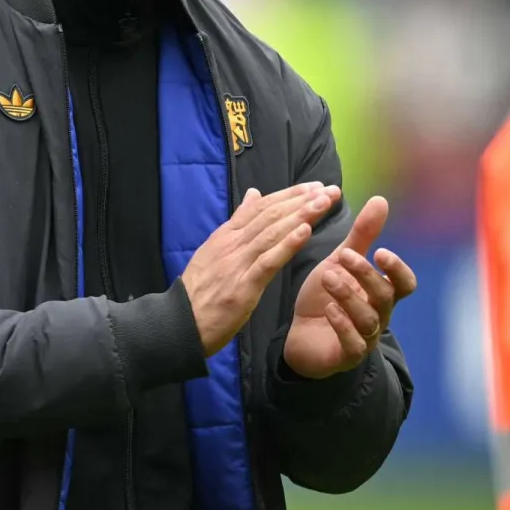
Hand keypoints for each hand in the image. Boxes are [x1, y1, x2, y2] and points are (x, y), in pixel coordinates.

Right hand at [182, 182, 342, 356]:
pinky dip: (287, 244)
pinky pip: (268, 261)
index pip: (262, 207)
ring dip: (300, 216)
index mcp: (226, 235)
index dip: (289, 195)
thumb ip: (237, 223)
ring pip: (272, 233)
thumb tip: (254, 194)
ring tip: (324, 203)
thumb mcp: (215, 250)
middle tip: (329, 190)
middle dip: (302, 201)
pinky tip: (306, 232)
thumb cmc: (200, 291)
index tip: (315, 186)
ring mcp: (237, 263)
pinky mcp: (243, 285)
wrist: (180, 323)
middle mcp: (232, 244)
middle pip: (271, 215)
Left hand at [283, 196, 418, 379]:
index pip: (405, 284)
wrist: (300, 335)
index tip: (380, 251)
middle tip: (344, 256)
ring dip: (349, 296)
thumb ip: (362, 236)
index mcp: (380, 292)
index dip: (398, 269)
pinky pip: (353, 344)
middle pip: (385, 297)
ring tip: (327, 277)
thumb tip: (381, 200)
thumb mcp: (340, 262)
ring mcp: (364, 337)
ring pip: (368, 320)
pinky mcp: (346, 356)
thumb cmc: (326, 297)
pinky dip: (343, 326)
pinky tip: (329, 309)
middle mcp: (378, 315)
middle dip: (366, 275)